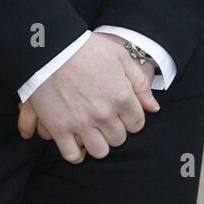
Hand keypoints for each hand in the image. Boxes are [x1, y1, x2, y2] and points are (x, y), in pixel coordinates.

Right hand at [16, 34, 158, 162]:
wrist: (50, 48)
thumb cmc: (86, 48)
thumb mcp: (120, 56)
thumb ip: (140, 83)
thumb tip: (154, 108)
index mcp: (121, 96)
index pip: (137, 124)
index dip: (130, 118)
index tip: (120, 112)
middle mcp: (104, 114)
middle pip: (119, 139)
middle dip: (114, 130)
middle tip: (104, 119)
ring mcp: (81, 123)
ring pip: (99, 151)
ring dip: (97, 143)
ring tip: (91, 131)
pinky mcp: (59, 128)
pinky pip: (72, 155)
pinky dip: (76, 153)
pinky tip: (76, 143)